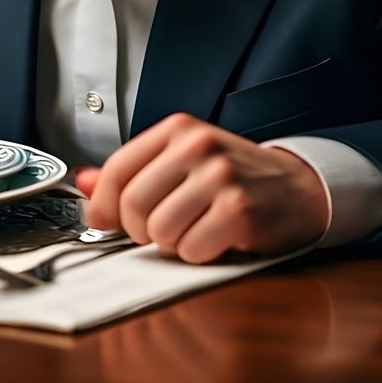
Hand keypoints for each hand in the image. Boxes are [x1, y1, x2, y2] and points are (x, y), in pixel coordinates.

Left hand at [75, 113, 328, 263]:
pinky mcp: (239, 210)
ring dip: (171, 243)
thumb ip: (134, 170)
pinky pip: (192, 249)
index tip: (104, 220)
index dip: (103, 203)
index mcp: (178, 129)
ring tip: (191, 230)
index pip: (118, 168)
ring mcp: (220, 176)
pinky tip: (213, 239)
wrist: (298, 188)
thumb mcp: (183, 161)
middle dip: (139, 229)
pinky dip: (197, 253)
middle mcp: (198, 146)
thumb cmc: (235, 176)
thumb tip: (83, 180)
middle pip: (134, 204)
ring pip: (160, 230)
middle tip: (157, 230)